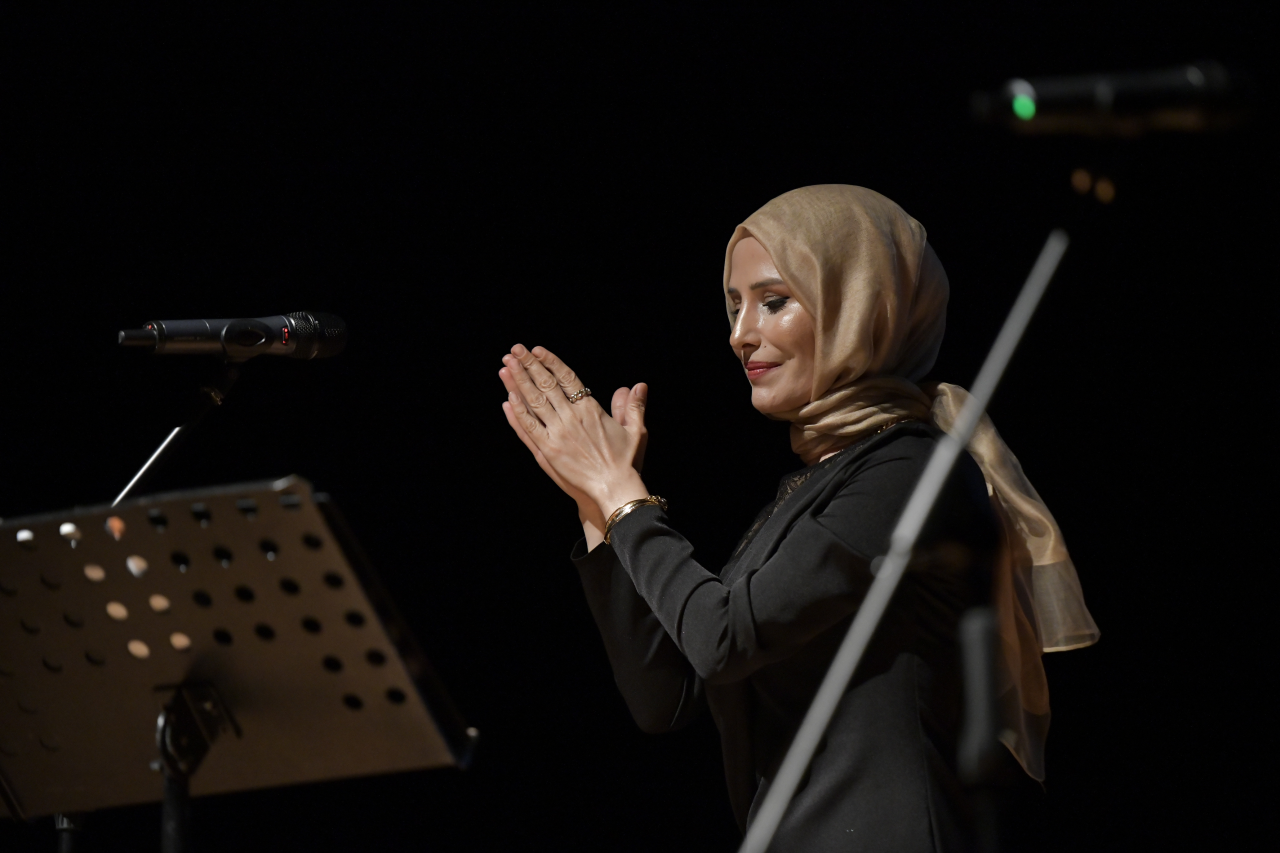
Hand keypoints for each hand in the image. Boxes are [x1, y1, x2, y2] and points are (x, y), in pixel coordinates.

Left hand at [499, 344, 649, 518]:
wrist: (613, 489)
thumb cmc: (627, 461)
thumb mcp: (636, 430)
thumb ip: (633, 406)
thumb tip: (638, 385)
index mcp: (590, 410)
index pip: (567, 378)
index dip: (551, 362)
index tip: (538, 350)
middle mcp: (571, 418)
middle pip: (546, 385)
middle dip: (529, 365)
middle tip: (515, 350)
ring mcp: (557, 434)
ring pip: (533, 402)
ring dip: (518, 382)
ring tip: (506, 365)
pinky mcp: (547, 451)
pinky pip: (528, 428)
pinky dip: (517, 413)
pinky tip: (508, 399)